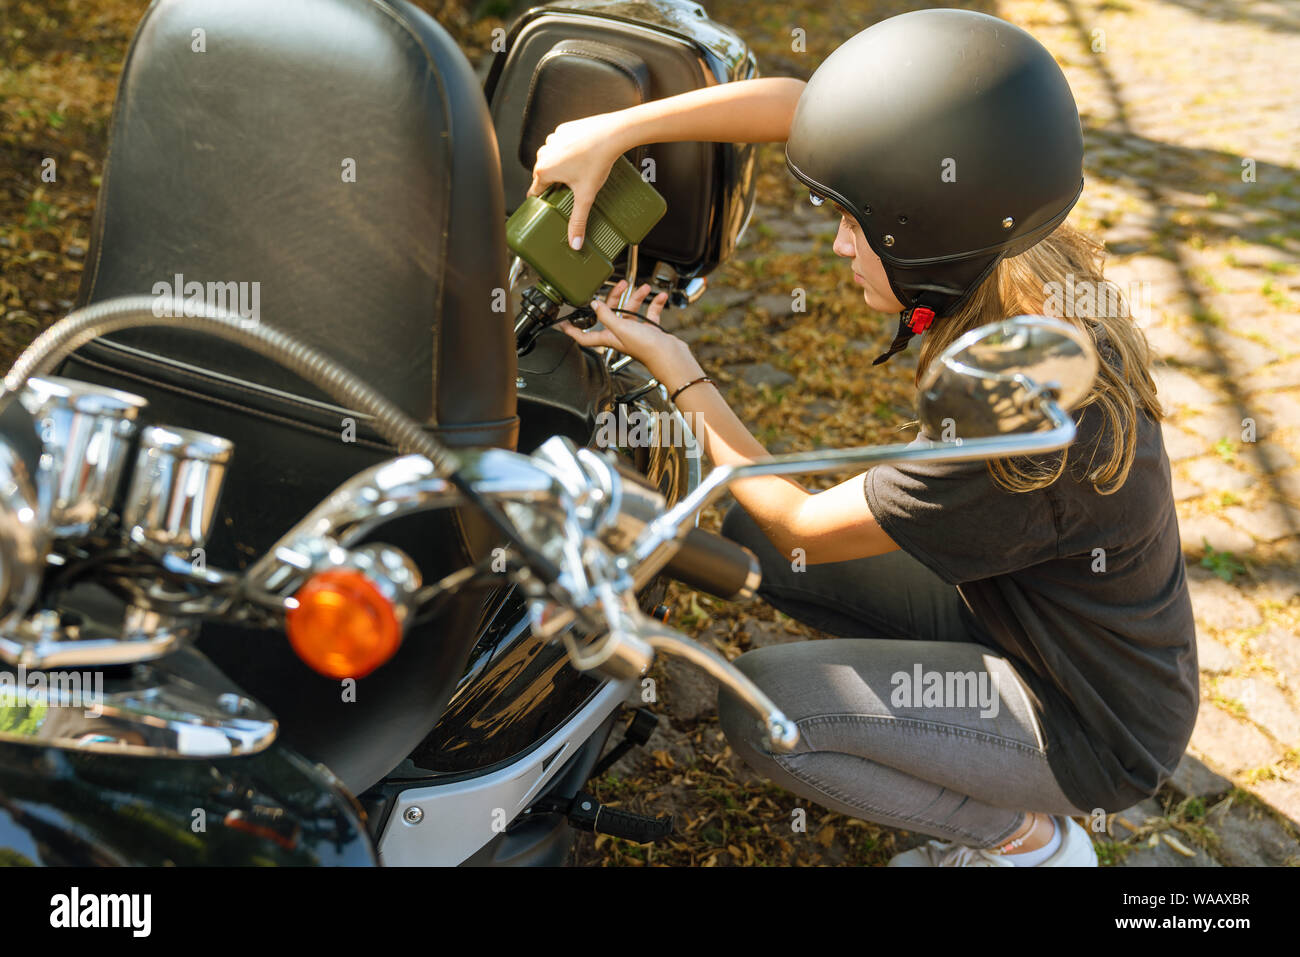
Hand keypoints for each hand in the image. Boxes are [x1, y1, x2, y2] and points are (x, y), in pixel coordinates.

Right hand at [526, 114, 628, 250]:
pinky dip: (568, 152)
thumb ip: (578, 220)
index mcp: (543, 170)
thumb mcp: (586, 195)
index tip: (549, 206)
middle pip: (544, 176)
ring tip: (578, 173)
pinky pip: (561, 145)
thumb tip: (574, 243)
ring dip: (561, 167)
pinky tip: (582, 156)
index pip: (535, 192)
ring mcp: (552, 139)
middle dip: (555, 185)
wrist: (612, 134)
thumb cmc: (597, 162)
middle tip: (570, 191)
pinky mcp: (563, 130)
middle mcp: (543, 153)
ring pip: (552, 159)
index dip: (543, 201)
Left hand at [556, 280, 696, 384]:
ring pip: (631, 310)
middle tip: (619, 285)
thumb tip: (594, 305)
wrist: (670, 357)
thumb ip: (606, 315)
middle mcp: (620, 335)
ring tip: (643, 288)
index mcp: (609, 337)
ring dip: (637, 298)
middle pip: (611, 314)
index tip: (563, 324)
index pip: (585, 336)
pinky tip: (659, 297)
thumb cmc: (647, 348)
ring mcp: (636, 332)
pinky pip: (650, 313)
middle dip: (614, 298)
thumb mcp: (621, 328)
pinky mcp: (650, 330)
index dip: (573, 330)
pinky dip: (654, 304)